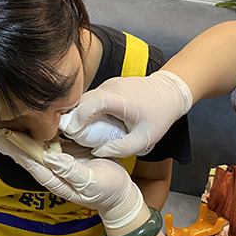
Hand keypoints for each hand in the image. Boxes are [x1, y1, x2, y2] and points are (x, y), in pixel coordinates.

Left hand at [0, 128, 143, 228]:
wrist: (120, 193)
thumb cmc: (107, 190)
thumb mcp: (91, 183)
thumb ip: (71, 171)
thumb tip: (51, 159)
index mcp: (56, 178)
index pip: (31, 162)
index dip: (16, 151)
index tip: (2, 139)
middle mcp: (53, 170)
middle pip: (27, 155)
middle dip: (9, 144)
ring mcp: (60, 161)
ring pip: (35, 148)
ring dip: (19, 138)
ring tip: (1, 127)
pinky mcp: (68, 154)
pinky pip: (50, 142)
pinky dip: (38, 134)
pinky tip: (29, 124)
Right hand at [62, 70, 192, 157]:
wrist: (169, 92)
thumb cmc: (159, 115)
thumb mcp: (146, 138)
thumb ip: (123, 148)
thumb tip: (98, 152)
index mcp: (122, 99)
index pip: (94, 102)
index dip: (80, 116)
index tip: (73, 131)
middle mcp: (112, 87)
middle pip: (82, 99)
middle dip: (70, 117)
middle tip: (66, 135)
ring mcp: (109, 83)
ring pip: (83, 97)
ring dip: (75, 113)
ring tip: (72, 131)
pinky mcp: (107, 85)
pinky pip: (90, 96)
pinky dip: (83, 109)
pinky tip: (84, 123)